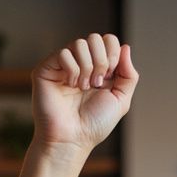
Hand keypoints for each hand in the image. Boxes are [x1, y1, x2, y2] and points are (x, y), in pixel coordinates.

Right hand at [31, 33, 138, 154]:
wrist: (73, 138)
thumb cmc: (95, 124)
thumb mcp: (121, 100)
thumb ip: (128, 75)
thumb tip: (126, 47)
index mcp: (99, 68)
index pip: (108, 41)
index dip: (113, 55)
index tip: (110, 78)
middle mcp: (81, 63)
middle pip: (95, 38)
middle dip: (102, 61)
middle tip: (97, 83)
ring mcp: (63, 65)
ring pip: (79, 43)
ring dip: (87, 68)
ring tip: (83, 87)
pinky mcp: (47, 68)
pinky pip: (63, 53)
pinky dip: (72, 71)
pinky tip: (70, 86)